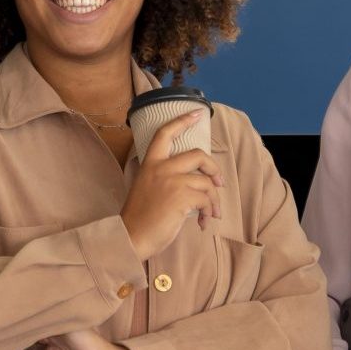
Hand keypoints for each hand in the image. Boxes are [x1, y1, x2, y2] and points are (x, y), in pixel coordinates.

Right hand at [121, 113, 222, 261]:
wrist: (131, 237)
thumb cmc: (140, 217)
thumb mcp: (147, 187)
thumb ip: (164, 176)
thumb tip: (193, 179)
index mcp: (150, 163)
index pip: (165, 133)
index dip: (182, 121)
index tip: (197, 113)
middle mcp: (161, 168)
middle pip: (198, 154)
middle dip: (213, 168)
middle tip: (218, 183)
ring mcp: (172, 181)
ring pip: (206, 182)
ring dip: (213, 200)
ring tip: (210, 214)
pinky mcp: (182, 197)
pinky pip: (206, 198)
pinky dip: (209, 211)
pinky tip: (203, 222)